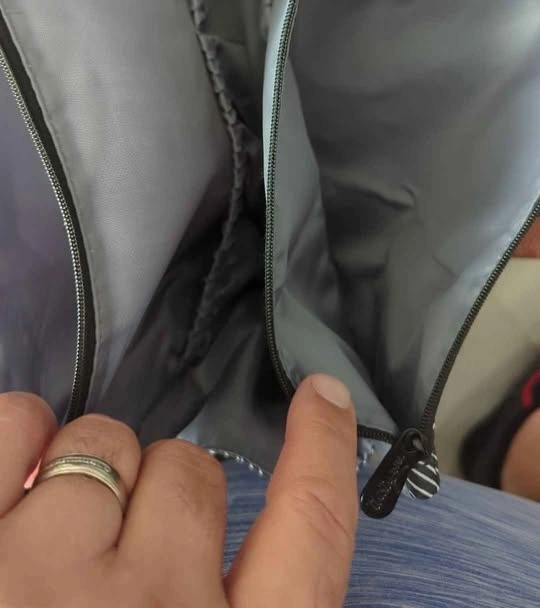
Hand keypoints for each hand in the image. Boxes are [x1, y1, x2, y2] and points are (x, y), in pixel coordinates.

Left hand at [0, 374, 357, 606]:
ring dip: (79, 477)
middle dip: (153, 496)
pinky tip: (10, 489)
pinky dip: (18, 438)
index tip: (323, 397)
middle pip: (189, 474)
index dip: (322, 452)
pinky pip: (18, 425)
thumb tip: (187, 507)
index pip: (310, 534)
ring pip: (104, 445)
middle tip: (107, 562)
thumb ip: (210, 598)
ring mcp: (59, 576)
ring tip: (43, 549)